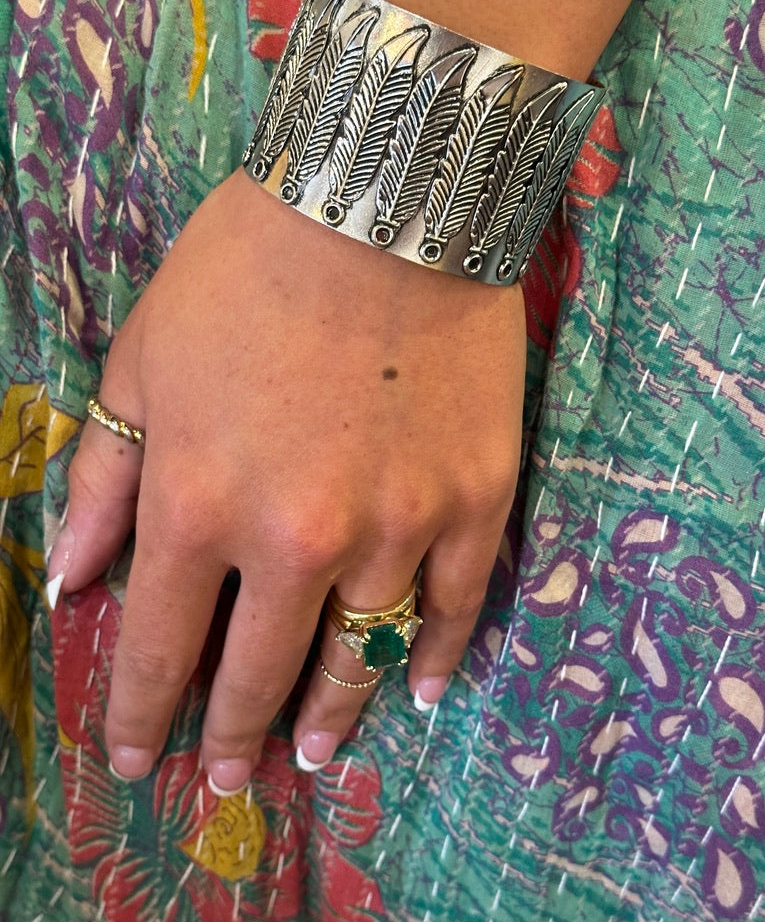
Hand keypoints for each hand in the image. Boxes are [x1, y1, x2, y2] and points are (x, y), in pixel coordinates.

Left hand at [49, 168, 525, 790]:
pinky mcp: (475, 500)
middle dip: (234, 736)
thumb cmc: (245, 272)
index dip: (142, 713)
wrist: (380, 201)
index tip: (136, 757)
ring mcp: (399, 527)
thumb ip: (103, 480)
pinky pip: (456, 607)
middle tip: (230, 779)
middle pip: (260, 671)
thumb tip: (73, 577)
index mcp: (202, 505)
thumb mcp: (143, 362)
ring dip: (331, 714)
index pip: (162, 645)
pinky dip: (433, 657)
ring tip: (313, 751)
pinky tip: (416, 689)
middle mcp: (299, 539)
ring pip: (360, 655)